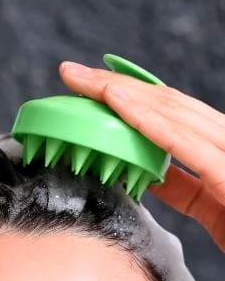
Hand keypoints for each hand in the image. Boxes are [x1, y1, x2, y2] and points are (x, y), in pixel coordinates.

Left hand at [59, 60, 224, 250]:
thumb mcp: (215, 207)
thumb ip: (186, 187)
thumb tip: (147, 174)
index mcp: (224, 149)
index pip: (173, 112)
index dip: (131, 94)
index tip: (91, 85)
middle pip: (168, 104)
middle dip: (117, 85)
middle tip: (72, 73)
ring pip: (175, 113)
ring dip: (124, 94)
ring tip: (84, 82)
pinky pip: (187, 144)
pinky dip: (149, 122)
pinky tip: (118, 105)